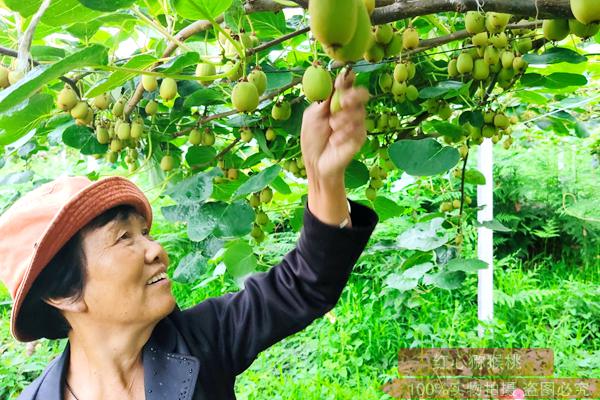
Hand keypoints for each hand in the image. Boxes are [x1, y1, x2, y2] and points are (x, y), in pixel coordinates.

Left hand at [300, 70, 369, 185]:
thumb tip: (333, 80)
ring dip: (343, 120)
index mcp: (336, 101)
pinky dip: (343, 135)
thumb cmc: (312, 138)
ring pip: (359, 112)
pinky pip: (358, 129)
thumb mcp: (313, 116)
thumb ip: (324, 100)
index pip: (347, 85)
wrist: (316, 162)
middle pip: (362, 94)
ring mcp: (357, 123)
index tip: (341, 80)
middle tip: (344, 102)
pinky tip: (334, 141)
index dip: (347, 79)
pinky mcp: (360, 137)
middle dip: (354, 95)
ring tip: (331, 128)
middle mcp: (349, 110)